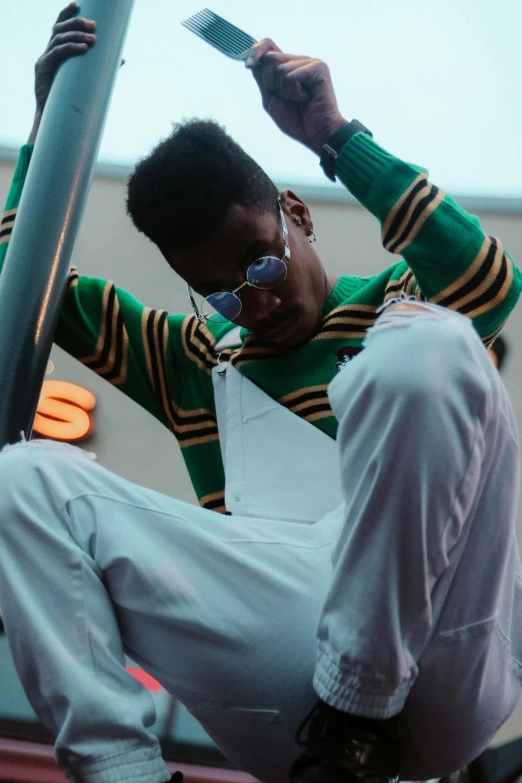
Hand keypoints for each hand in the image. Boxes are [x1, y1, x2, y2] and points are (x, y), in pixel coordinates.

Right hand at [29, 2, 95, 142]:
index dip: (66, 13)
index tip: (78, 4)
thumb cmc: (70, 100)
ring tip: (93, 39)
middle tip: (94, 26)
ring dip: (77, 36)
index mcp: (56, 51)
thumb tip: (122, 58)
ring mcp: (44, 60)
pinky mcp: (42, 70)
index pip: (59, 26)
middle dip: (76, 23)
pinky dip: (70, 49)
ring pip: (58, 39)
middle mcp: (48, 52)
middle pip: (59, 28)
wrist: (54, 120)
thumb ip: (99, 68)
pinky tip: (83, 49)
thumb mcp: (85, 80)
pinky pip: (56, 54)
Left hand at [245, 39, 347, 155]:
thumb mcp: (271, 100)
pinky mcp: (318, 68)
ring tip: (299, 99)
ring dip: (284, 91)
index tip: (247, 65)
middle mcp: (299, 60)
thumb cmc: (296, 120)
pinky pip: (291, 77)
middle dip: (270, 83)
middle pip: (270, 58)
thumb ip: (262, 80)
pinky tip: (306, 98)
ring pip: (279, 69)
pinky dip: (293, 93)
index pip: (269, 46)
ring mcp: (310, 62)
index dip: (256, 51)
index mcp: (288, 66)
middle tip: (287, 98)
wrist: (316, 135)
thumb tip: (251, 61)